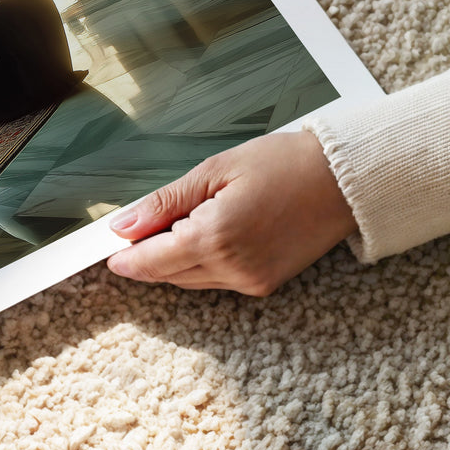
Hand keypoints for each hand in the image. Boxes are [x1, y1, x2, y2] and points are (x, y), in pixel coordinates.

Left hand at [106, 131, 357, 295]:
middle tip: (132, 232)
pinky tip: (198, 235)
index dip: (127, 258)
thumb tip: (124, 225)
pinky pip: (216, 280)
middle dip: (147, 257)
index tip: (108, 254)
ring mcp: (252, 282)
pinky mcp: (266, 284)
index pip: (153, 261)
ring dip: (172, 260)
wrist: (341, 180)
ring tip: (167, 227)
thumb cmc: (281, 164)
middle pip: (169, 274)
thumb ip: (165, 203)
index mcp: (215, 237)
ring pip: (191, 280)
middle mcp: (233, 269)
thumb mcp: (213, 171)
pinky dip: (199, 263)